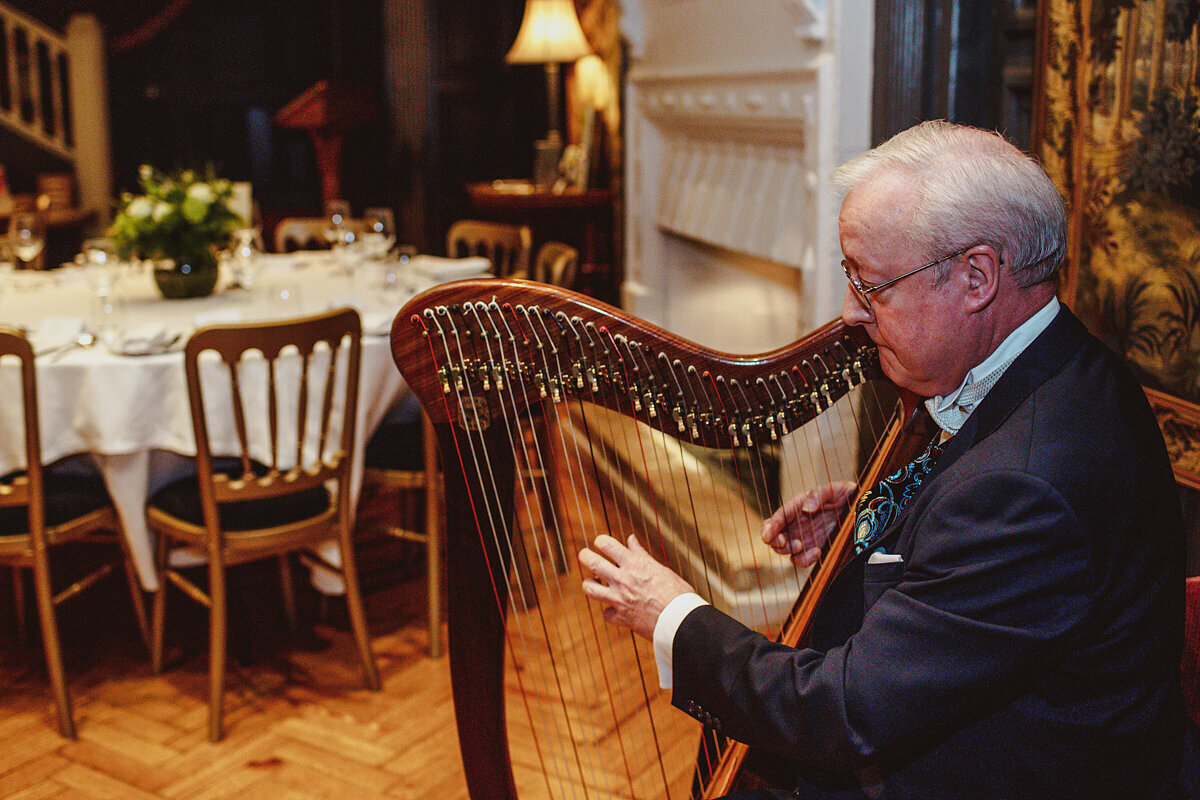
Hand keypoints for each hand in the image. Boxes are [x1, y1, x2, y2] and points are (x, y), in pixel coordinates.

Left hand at [579, 534, 694, 639]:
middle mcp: (622, 579)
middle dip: (584, 556)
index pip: (607, 544)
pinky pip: (606, 614)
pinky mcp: (621, 617)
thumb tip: (630, 540)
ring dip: (588, 583)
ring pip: (589, 588)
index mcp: (634, 564)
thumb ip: (641, 555)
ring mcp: (619, 599)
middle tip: (584, 555)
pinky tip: (614, 609)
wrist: (681, 620)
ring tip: (592, 582)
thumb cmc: (678, 593)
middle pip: (591, 562)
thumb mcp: (661, 568)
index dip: (600, 541)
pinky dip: (609, 611)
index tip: (599, 543)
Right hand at [761, 481, 856, 565]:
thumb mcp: (834, 489)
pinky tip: (817, 552)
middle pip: (773, 537)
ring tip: (801, 546)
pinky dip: (804, 560)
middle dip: (775, 541)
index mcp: (796, 508)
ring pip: (785, 551)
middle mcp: (796, 524)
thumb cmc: (845, 495)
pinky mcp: (814, 549)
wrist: (861, 509)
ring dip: (789, 551)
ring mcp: (804, 538)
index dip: (769, 527)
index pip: (776, 518)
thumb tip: (806, 508)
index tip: (768, 535)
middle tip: (785, 541)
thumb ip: (819, 495)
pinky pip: (802, 560)